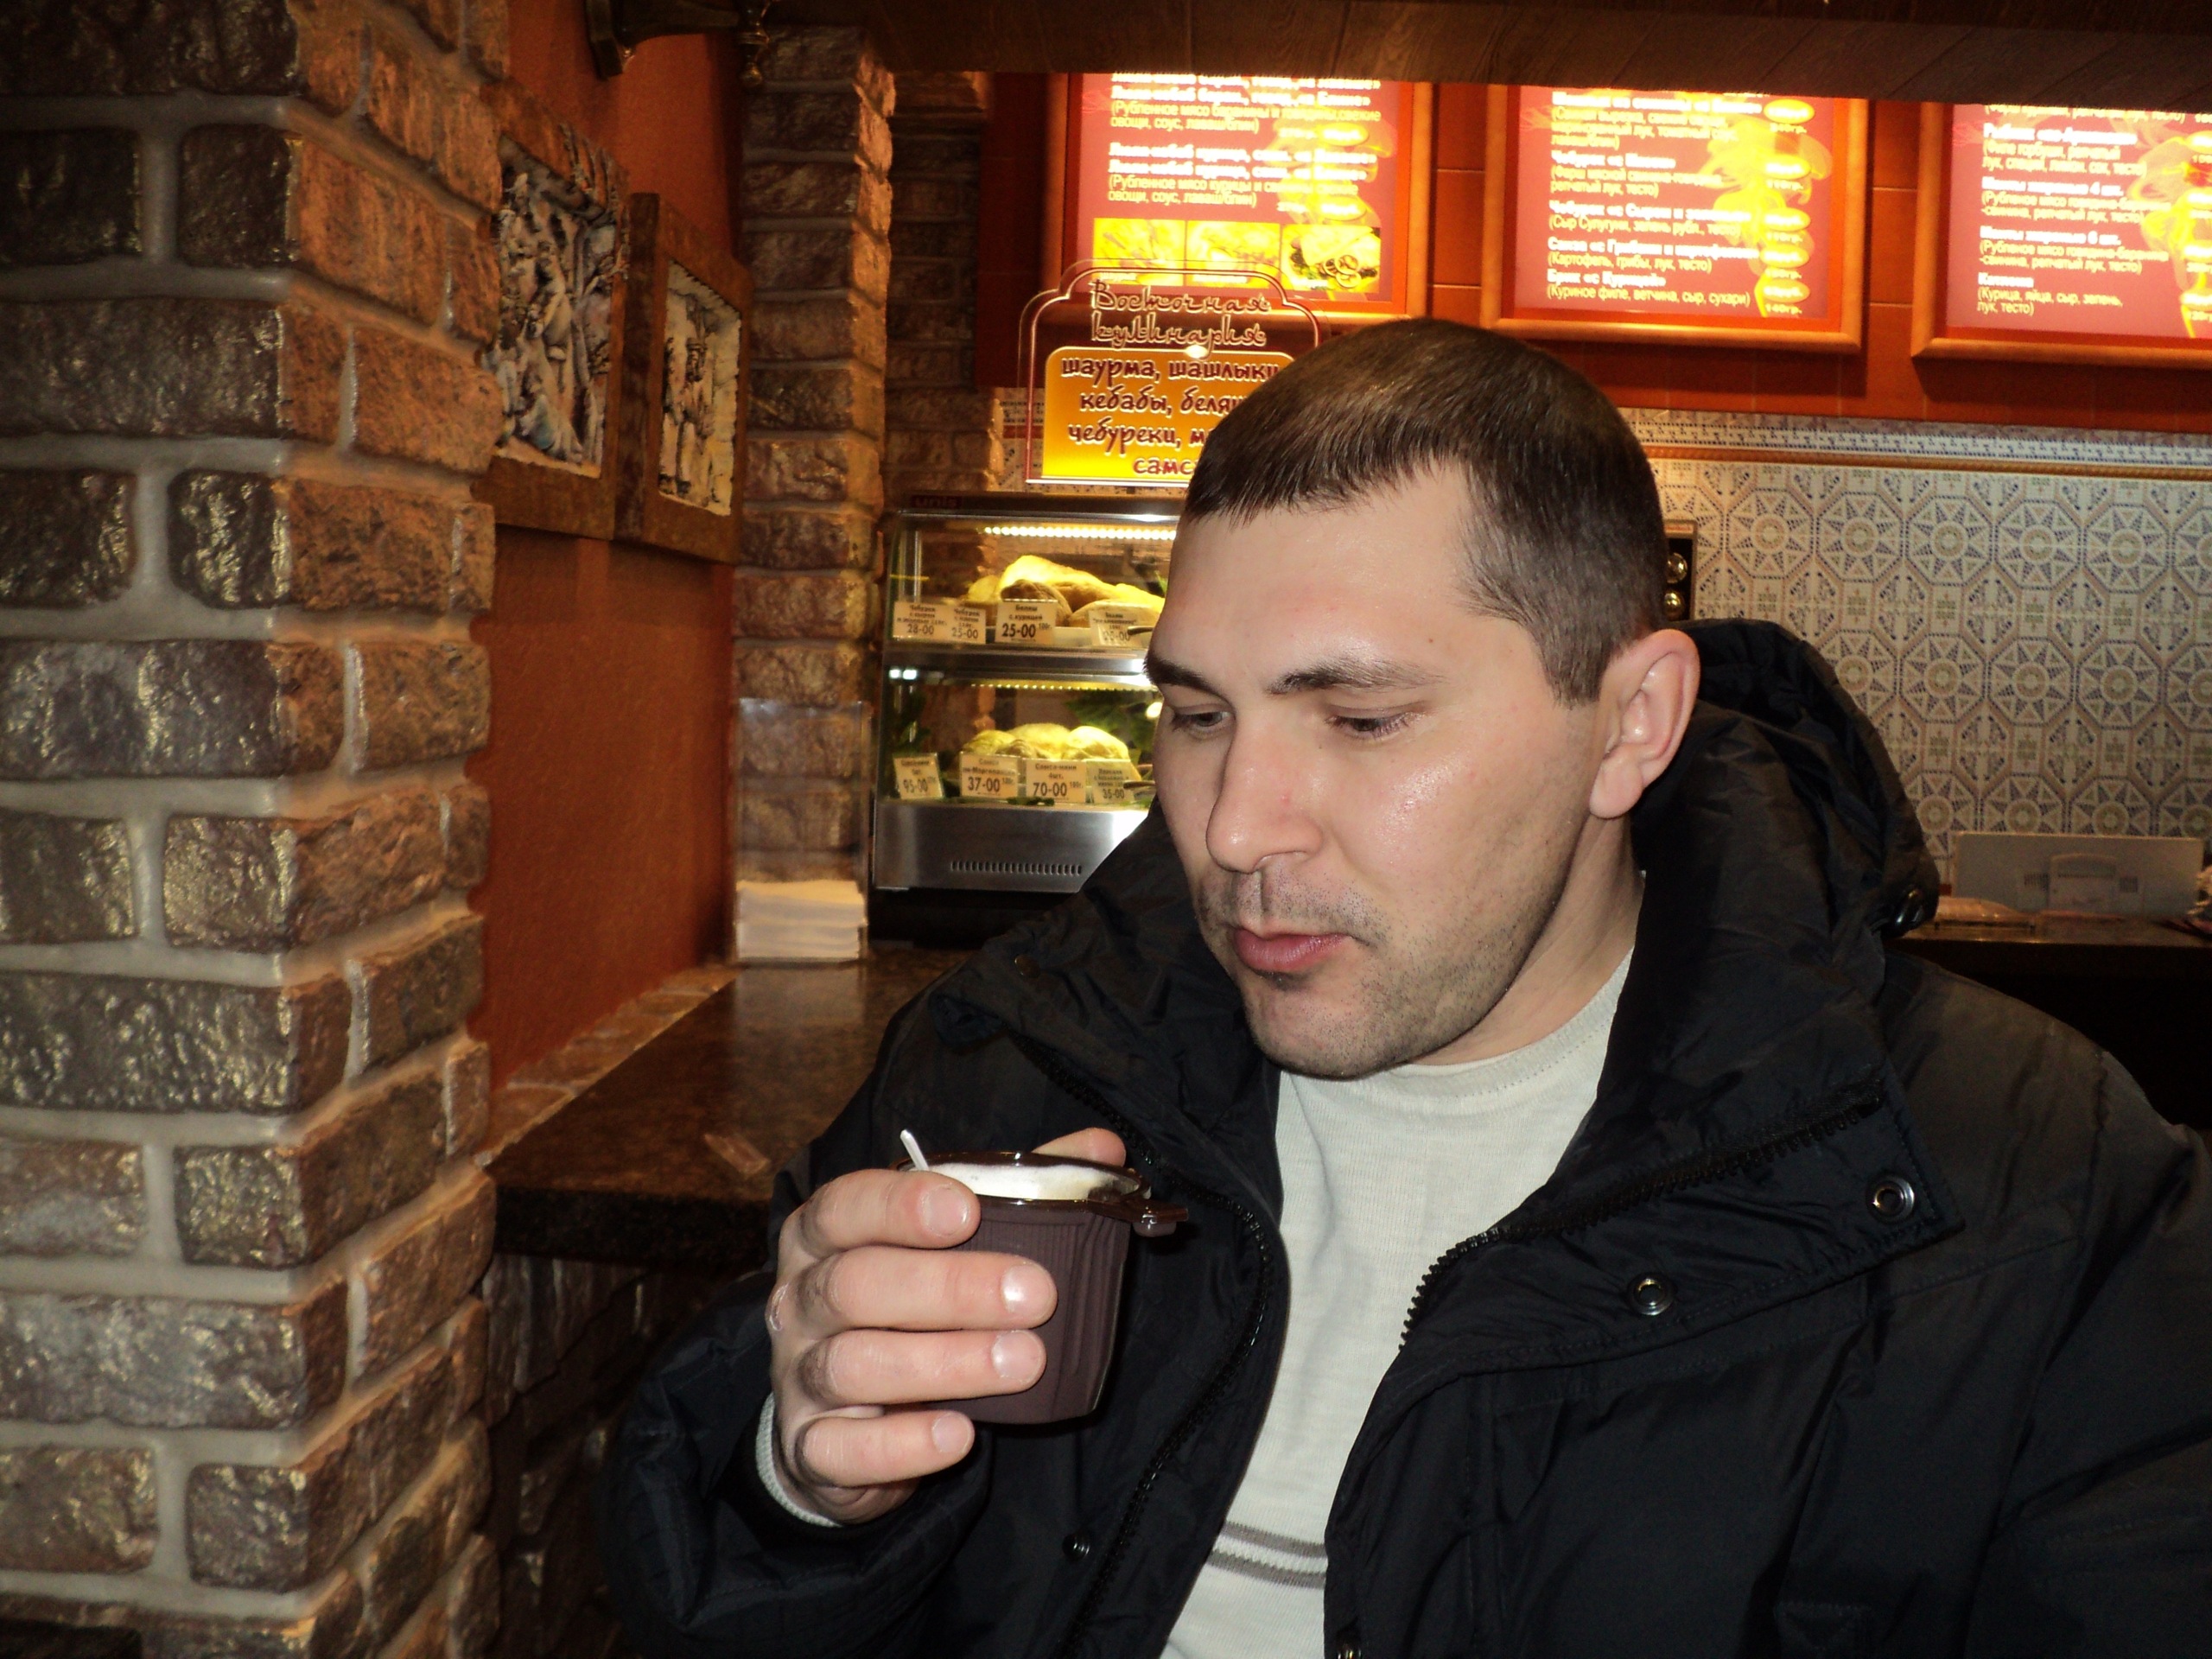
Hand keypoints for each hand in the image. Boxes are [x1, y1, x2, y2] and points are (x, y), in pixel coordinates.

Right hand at [766, 1127, 1125, 1523]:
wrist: (845, 1422)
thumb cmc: (909, 1307)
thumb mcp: (950, 1245)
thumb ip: (1021, 1191)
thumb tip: (1103, 1150)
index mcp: (825, 1236)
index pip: (846, 1205)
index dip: (900, 1204)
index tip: (967, 1210)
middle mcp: (800, 1301)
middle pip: (856, 1284)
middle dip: (950, 1287)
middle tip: (1037, 1294)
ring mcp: (799, 1377)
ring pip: (854, 1364)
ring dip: (944, 1362)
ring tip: (1024, 1361)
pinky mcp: (812, 1450)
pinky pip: (843, 1450)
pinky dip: (901, 1445)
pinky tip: (959, 1434)